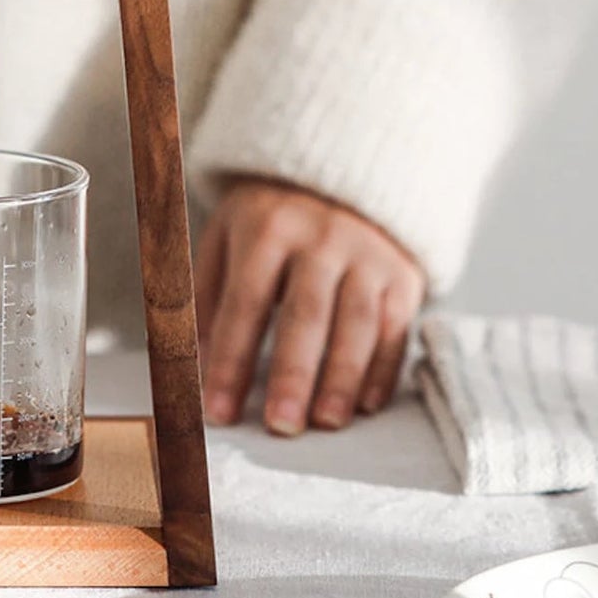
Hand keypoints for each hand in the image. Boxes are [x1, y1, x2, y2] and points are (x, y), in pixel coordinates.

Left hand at [195, 178, 424, 434]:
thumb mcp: (225, 238)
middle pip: (306, 315)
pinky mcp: (403, 274)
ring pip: (358, 324)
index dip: (231, 360)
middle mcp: (321, 238)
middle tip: (281, 426)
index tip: (219, 412)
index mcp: (266, 228)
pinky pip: (397, 328)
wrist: (342, 170)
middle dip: (293, 375)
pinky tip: (365, 406)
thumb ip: (208, 298)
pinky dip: (383, 370)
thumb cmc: (268, 222)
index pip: (245, 302)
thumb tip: (195, 367)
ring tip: (324, 424)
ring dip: (342, 379)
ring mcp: (368, 254)